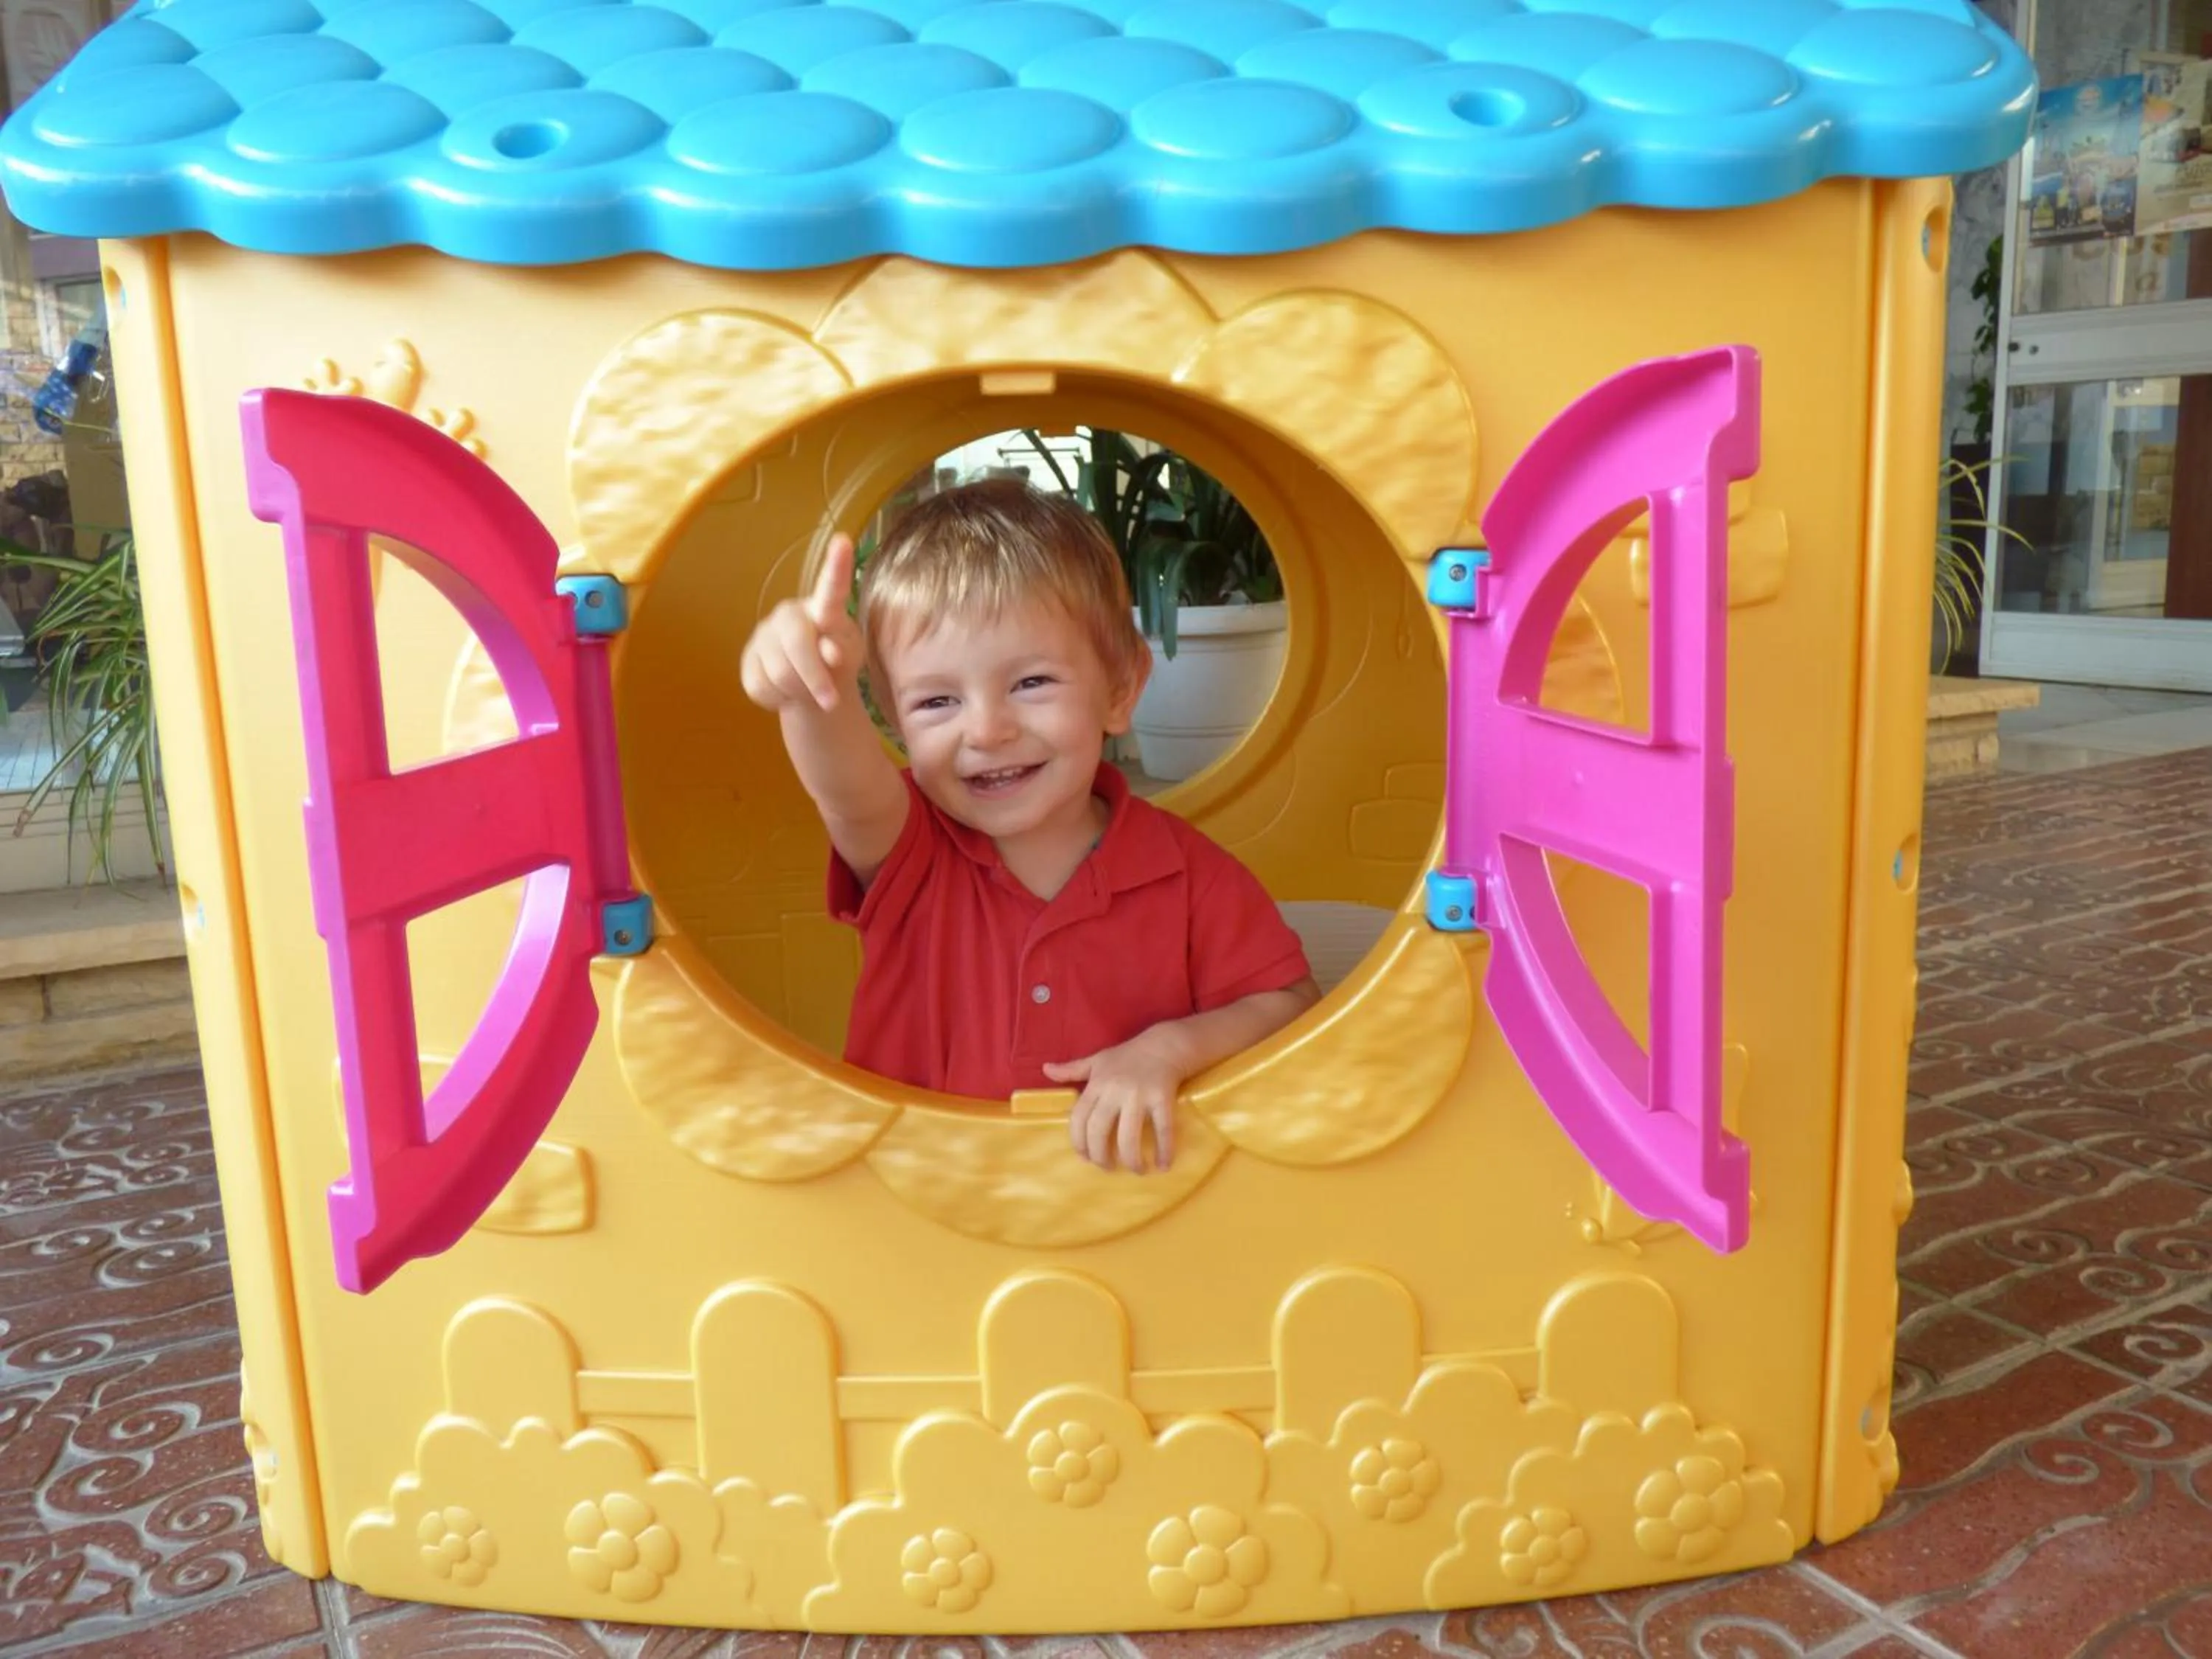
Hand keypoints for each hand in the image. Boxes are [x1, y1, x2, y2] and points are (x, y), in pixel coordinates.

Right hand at [740, 534, 862, 712]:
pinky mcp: (748, 661)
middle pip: (797, 644)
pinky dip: (780, 699)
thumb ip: (844, 651)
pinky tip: (786, 690)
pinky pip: (762, 686)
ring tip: (807, 689)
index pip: (830, 588)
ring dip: (800, 691)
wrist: (811, 686)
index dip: (836, 567)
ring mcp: (765, 636)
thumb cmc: (836, 660)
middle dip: (815, 678)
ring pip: (779, 672)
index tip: (844, 541)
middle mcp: (790, 615)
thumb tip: (828, 650)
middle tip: (831, 702)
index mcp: (822, 609)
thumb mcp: (850, 657)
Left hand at [1046, 1033, 1186, 1173]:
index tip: (1085, 1158)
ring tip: (1137, 1170)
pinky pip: (1162, 1129)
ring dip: (1131, 1159)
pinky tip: (1163, 1165)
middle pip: (1099, 1131)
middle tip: (1107, 1167)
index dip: (1079, 1142)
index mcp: (1097, 1084)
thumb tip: (1045, 1069)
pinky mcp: (1162, 1098)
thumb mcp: (1097, 1060)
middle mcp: (1114, 1091)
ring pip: (1128, 1135)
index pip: (1078, 1118)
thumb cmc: (1128, 1056)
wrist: (1164, 1045)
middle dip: (1101, 1156)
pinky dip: (1164, 1150)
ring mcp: (1138, 1095)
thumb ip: (1072, 1069)